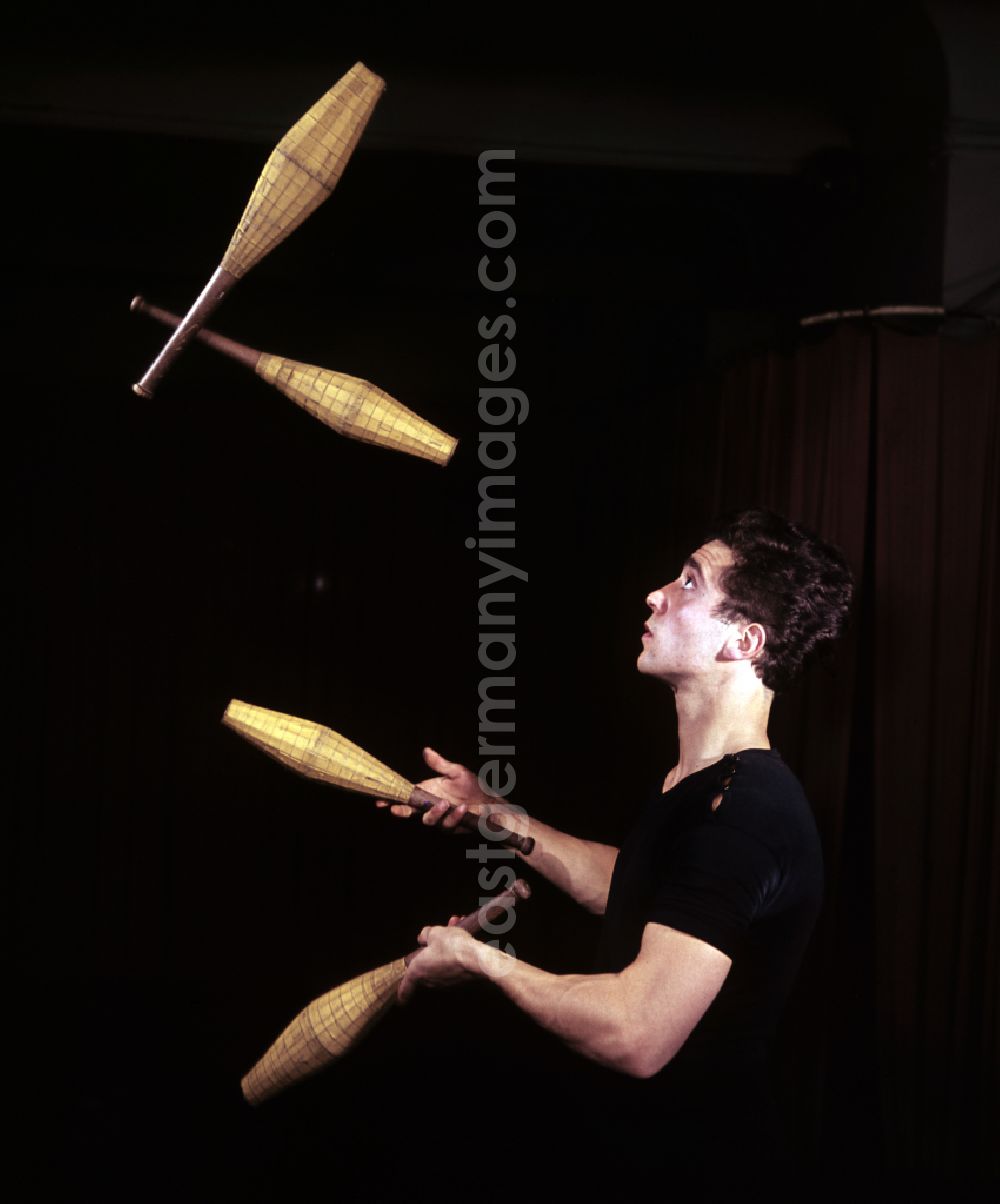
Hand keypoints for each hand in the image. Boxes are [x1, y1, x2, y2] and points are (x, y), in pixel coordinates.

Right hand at [376, 747, 493, 830]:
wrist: (488, 802)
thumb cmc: (471, 785)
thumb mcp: (455, 771)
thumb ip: (439, 764)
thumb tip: (426, 750)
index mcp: (428, 791)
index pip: (407, 796)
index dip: (394, 799)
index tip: (380, 800)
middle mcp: (431, 805)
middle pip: (412, 811)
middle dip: (402, 811)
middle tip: (395, 809)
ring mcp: (440, 818)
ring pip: (429, 820)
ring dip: (435, 812)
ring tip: (445, 803)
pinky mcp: (452, 827)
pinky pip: (448, 824)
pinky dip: (454, 816)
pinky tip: (462, 808)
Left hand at [397, 918, 482, 1002]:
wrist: (475, 959)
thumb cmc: (451, 946)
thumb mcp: (435, 933)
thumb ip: (425, 935)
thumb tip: (423, 937)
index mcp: (417, 971)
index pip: (405, 988)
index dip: (403, 993)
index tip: (401, 1000)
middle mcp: (430, 981)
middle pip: (424, 972)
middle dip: (429, 956)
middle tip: (436, 941)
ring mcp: (445, 983)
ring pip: (440, 967)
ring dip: (445, 953)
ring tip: (454, 934)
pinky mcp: (459, 983)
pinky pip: (453, 968)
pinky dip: (456, 957)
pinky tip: (464, 943)